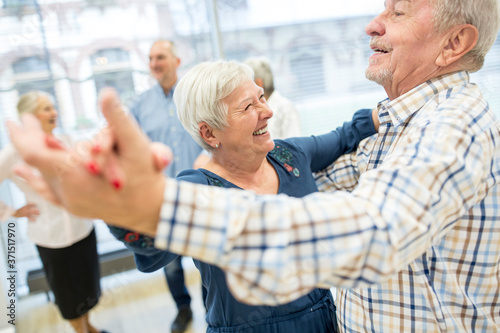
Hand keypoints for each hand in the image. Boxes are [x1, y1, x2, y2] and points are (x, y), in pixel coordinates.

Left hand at [7, 88, 164, 235]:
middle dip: (29, 139)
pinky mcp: (75, 209)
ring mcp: (70, 202)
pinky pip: (46, 192)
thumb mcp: (136, 144)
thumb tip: (106, 93)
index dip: (23, 134)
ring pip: (40, 176)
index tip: (18, 118)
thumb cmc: (145, 176)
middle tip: (25, 121)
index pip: (33, 152)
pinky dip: (34, 179)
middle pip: (35, 161)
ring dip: (33, 156)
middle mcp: (67, 190)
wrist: (152, 210)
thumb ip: (118, 118)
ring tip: (26, 139)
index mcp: (74, 174)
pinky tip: (23, 173)